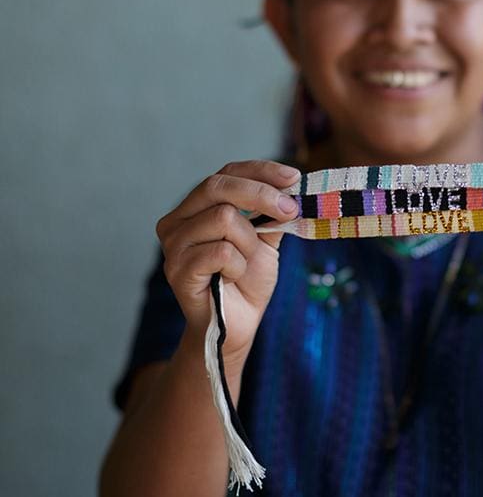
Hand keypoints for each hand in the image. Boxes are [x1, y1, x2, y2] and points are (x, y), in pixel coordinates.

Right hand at [155, 160, 299, 363]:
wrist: (237, 325)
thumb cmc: (247, 280)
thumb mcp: (265, 237)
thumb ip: (272, 211)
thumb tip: (294, 184)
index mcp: (196, 207)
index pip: (227, 173)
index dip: (261, 171)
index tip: (294, 177)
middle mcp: (177, 220)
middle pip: (219, 186)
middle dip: (262, 195)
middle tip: (291, 210)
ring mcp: (173, 245)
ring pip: (224, 218)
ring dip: (249, 243)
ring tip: (245, 263)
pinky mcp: (177, 270)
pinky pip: (221, 251)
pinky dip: (238, 265)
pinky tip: (232, 278)